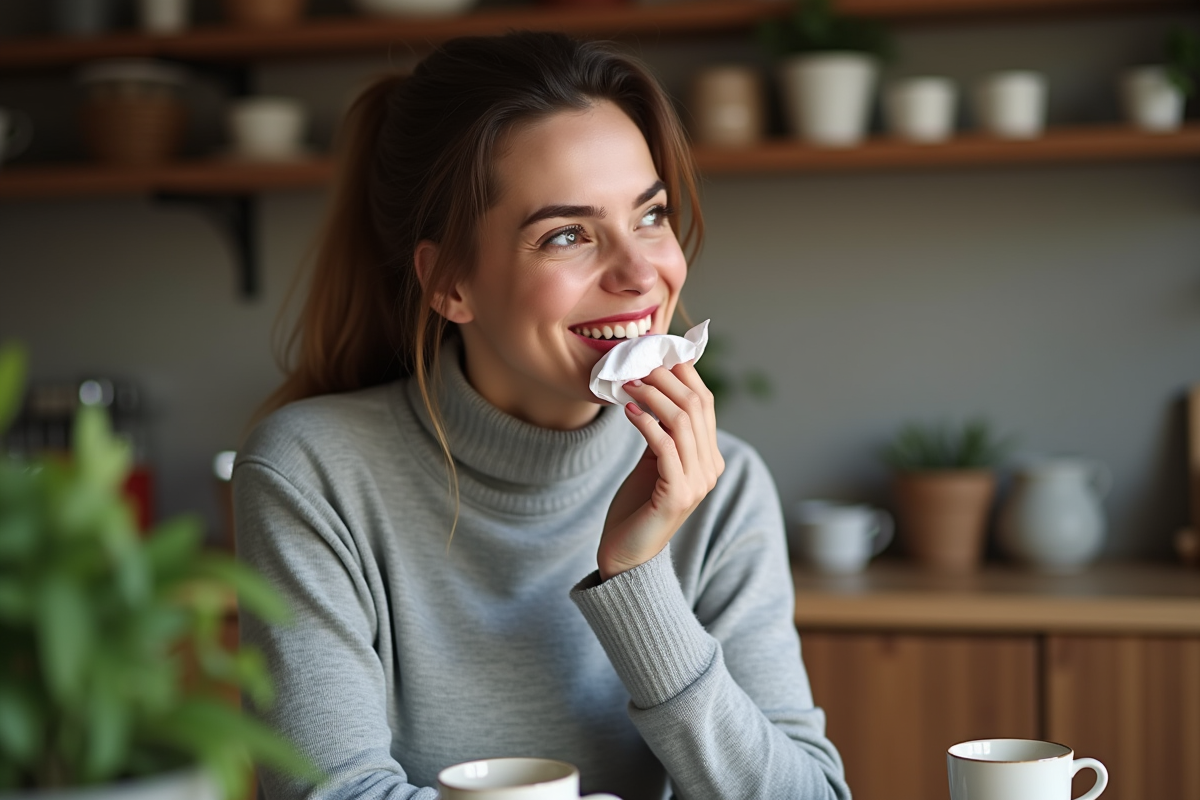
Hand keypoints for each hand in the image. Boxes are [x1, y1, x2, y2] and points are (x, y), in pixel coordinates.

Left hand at [597, 361, 724, 580]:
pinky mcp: (677, 496)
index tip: (656, 350)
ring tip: (628, 383)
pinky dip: (646, 423)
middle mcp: (711, 468)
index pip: (704, 402)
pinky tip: (628, 411)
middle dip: (664, 378)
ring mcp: (698, 483)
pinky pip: (664, 447)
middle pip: (696, 406)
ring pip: (681, 422)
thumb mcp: (653, 459)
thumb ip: (660, 429)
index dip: (683, 372)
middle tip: (635, 362)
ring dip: (652, 395)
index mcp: (709, 457)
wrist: (626, 556)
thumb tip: (652, 382)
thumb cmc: (638, 505)